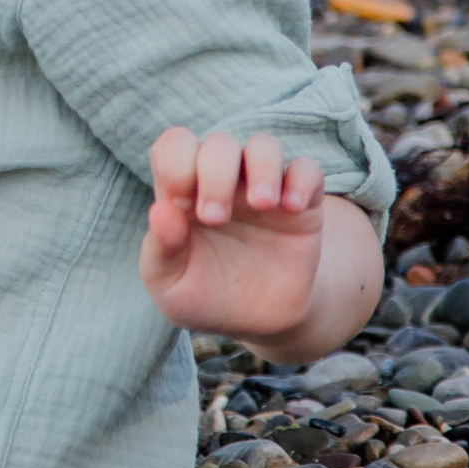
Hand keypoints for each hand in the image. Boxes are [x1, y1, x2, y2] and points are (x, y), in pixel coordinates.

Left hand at [141, 127, 326, 340]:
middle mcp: (223, 182)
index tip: (180, 205)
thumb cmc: (202, 295)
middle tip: (214, 218)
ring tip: (262, 204)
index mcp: (185, 192)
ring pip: (264, 146)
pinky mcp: (301, 206)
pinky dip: (301, 180)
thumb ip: (162, 247)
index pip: (175, 146)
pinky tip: (292, 209)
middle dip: (215, 172)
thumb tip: (161, 209)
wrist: (255, 323)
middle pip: (220, 143)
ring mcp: (262, 190)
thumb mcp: (170, 284)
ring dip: (261, 167)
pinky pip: (307, 171)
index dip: (175, 162)